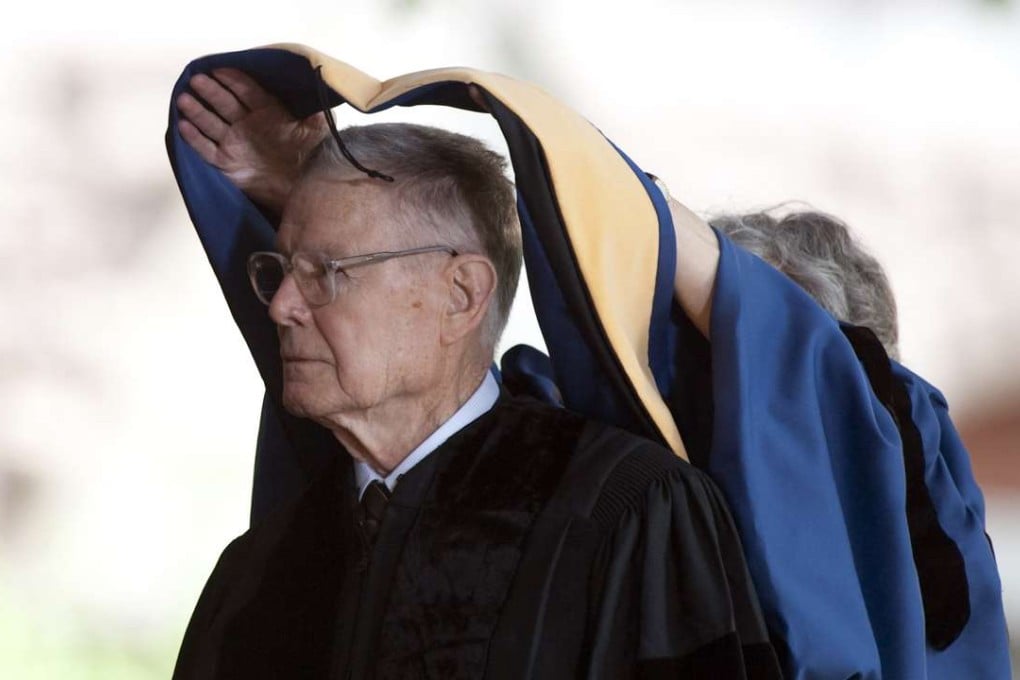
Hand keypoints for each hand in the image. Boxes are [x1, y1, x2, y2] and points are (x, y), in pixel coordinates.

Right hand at [176, 68, 328, 215]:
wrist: (304, 190)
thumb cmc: (313, 158)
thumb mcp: (318, 128)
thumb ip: (314, 106)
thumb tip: (315, 80)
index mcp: (268, 113)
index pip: (247, 91)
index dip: (233, 80)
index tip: (218, 69)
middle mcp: (248, 124)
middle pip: (225, 103)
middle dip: (211, 91)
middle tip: (197, 80)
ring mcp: (235, 143)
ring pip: (211, 123)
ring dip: (197, 111)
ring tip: (184, 99)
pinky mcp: (226, 162)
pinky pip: (206, 148)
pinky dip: (194, 138)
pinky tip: (183, 125)